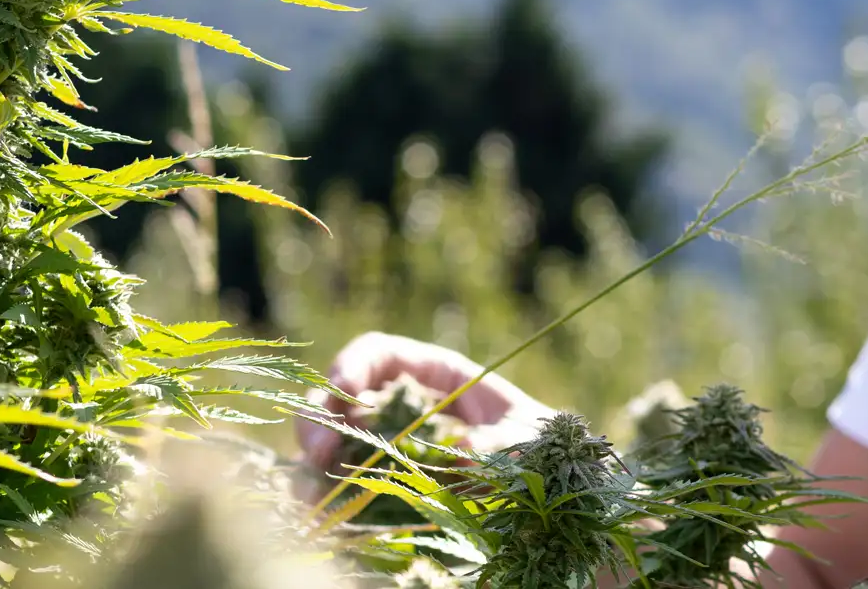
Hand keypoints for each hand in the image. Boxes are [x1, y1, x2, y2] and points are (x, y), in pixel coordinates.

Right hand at [295, 332, 554, 481]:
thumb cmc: (542, 449)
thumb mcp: (528, 440)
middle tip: (317, 453)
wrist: (557, 488)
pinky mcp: (387, 484)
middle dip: (320, 419)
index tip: (342, 391)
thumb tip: (460, 451)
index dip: (352, 365)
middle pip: (340, 398)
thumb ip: (500, 443)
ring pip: (334, 443)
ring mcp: (391, 445)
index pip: (378, 354)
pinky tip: (324, 513)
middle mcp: (405, 406)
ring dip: (314, 463)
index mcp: (436, 375)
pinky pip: (346, 484)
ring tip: (310, 491)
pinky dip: (328, 496)